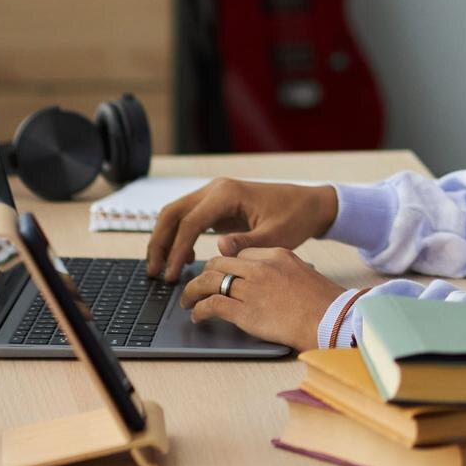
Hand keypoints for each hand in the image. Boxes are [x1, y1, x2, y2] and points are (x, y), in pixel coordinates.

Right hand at [145, 177, 339, 282]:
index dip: (177, 250)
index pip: (190, 223)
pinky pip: (188, 219)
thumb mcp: (276, 236)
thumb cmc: (295, 218)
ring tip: (161, 270)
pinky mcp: (217, 204)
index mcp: (228, 194)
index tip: (173, 275)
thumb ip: (247, 243)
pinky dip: (179, 237)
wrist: (310, 204)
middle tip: (154, 273)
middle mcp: (216, 189)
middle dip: (159, 243)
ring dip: (164, 240)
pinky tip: (186, 260)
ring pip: (176, 215)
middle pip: (172, 213)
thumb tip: (219, 249)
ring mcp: (214, 195)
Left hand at [180, 248, 344, 351]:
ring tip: (187, 301)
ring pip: (208, 282)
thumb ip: (279, 270)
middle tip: (197, 287)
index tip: (219, 275)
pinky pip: (212, 305)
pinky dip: (199, 310)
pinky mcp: (245, 312)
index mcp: (276, 254)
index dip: (224, 266)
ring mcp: (251, 289)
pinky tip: (197, 316)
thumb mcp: (301, 272)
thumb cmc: (323, 302)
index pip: (238, 254)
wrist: (331, 319)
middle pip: (218, 264)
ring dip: (192, 291)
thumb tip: (260, 279)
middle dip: (203, 275)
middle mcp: (261, 267)